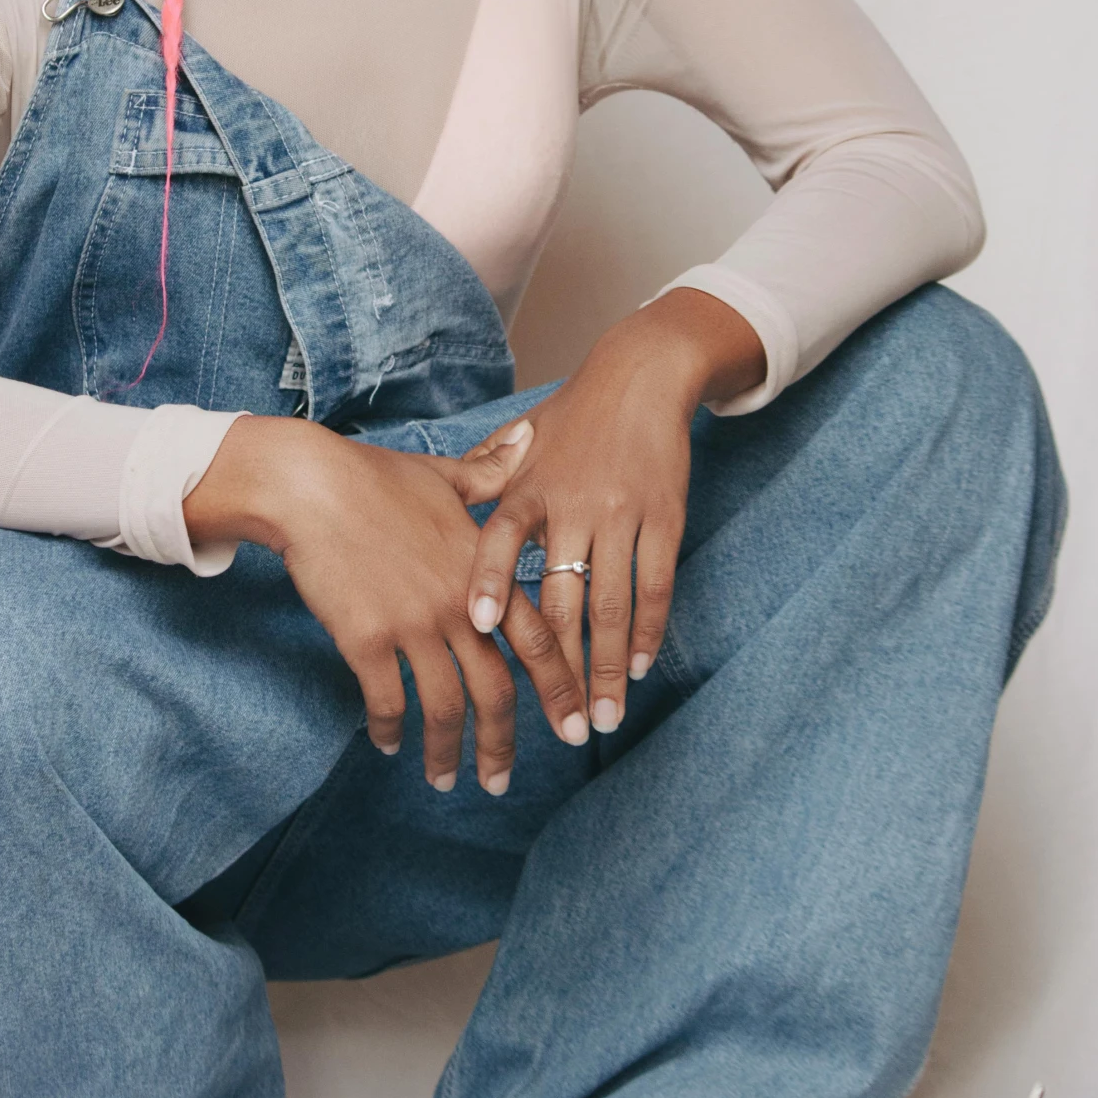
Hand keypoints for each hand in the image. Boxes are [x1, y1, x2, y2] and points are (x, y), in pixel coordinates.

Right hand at [182, 416, 589, 791]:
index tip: (575, 729)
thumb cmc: (375, 477)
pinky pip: (386, 701)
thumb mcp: (445, 476)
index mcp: (482, 571)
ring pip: (443, 707)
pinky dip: (391, 729)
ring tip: (446, 779)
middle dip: (501, 743)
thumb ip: (492, 473)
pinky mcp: (364, 639)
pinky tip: (388, 743)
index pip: (537, 641)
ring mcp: (411, 625)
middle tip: (502, 781)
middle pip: (494, 690)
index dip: (560, 690)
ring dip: (446, 752)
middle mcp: (456, 604)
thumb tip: (527, 439)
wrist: (310, 486)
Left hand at [464, 291, 766, 735]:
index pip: (500, 539)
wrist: (643, 373)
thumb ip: (483, 481)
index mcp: (528, 487)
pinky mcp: (664, 516)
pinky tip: (636, 667)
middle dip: (557, 666)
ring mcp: (620, 512)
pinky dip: (648, 630)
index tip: (476, 628)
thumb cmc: (573, 413)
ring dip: (605, 666)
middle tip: (552, 724)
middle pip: (561, 595)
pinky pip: (655, 583)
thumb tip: (433, 513)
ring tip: (600, 718)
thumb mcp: (521, 440)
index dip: (489, 582)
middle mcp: (571, 502)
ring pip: (612, 602)